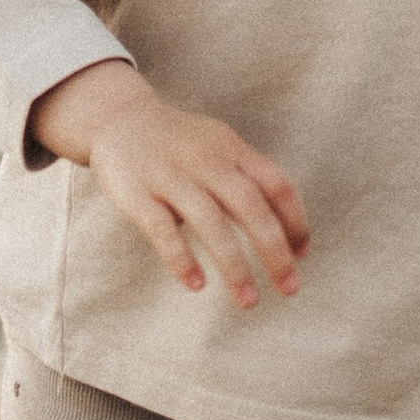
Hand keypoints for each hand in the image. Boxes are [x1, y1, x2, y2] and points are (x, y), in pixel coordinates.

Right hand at [34, 60, 309, 311]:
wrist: (118, 118)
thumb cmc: (181, 145)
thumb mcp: (220, 147)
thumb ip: (253, 181)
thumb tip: (293, 239)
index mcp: (230, 149)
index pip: (276, 184)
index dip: (295, 221)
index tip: (301, 255)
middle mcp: (205, 161)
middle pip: (250, 206)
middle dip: (274, 252)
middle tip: (289, 289)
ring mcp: (170, 175)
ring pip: (210, 222)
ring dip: (234, 266)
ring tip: (248, 301)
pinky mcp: (136, 193)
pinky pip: (161, 229)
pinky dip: (181, 258)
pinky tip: (197, 284)